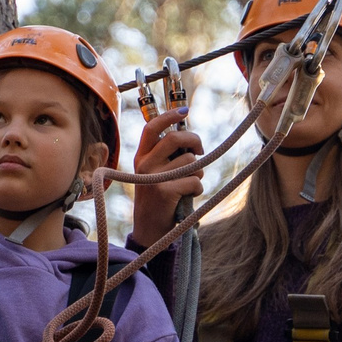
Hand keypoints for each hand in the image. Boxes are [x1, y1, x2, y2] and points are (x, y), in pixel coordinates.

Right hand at [129, 108, 205, 247]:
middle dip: (195, 142)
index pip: (152, 127)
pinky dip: (197, 189)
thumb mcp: (154, 174)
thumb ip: (166, 157)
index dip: (169, 116)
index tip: (185, 110)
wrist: (149, 231)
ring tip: (187, 185)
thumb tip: (191, 140)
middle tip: (200, 151)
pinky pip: (195, 181)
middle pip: (176, 139)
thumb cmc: (158, 200)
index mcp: (141, 157)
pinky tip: (187, 197)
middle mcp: (144, 164)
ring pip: (191, 162)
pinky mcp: (165, 191)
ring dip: (197, 174)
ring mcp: (154, 178)